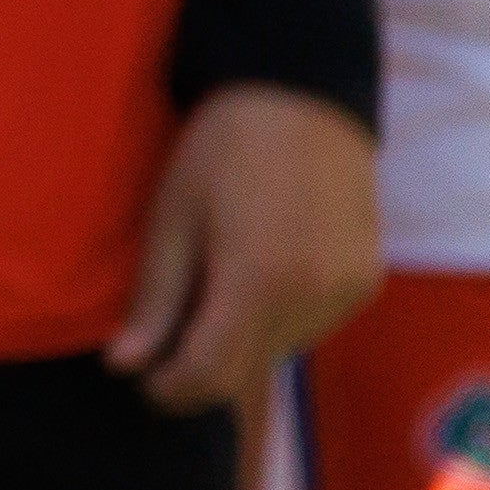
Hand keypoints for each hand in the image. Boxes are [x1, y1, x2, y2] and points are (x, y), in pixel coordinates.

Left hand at [108, 83, 381, 413]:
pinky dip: (278, 320)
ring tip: (210, 294)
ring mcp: (348, 292)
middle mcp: (314, 298)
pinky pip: (313, 325)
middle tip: (163, 348)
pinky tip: (255, 279)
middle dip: (201, 370)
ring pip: (281, 351)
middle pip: (248, 370)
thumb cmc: (223, 150)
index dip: (171, 390)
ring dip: (241, 343)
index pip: (212, 374)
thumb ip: (154, 299)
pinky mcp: (367, 281)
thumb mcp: (172, 218)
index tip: (141, 384)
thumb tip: (123, 365)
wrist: (304, 98)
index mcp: (258, 283)